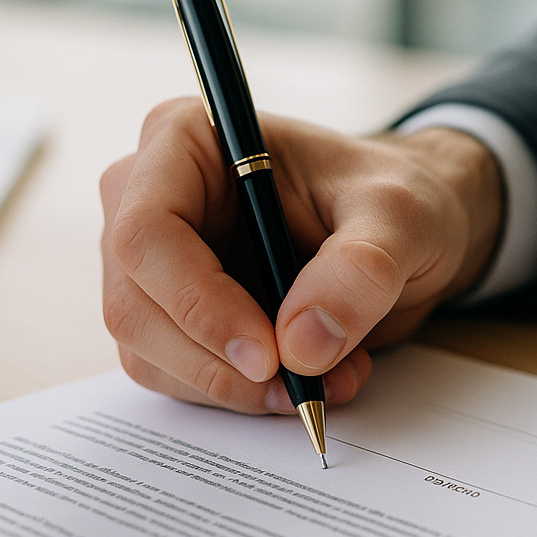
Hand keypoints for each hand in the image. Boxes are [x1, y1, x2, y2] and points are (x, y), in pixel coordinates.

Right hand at [100, 98, 502, 412]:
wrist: (402, 235)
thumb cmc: (392, 201)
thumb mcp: (400, 218)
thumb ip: (360, 269)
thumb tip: (302, 343)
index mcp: (185, 141)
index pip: (146, 234)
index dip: (197, 303)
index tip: (268, 355)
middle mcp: (147, 199)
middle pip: (134, 304)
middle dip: (217, 362)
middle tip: (301, 385)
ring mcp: (152, 264)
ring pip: (148, 352)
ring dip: (235, 388)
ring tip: (330, 378)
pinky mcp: (170, 316)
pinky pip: (176, 376)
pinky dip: (240, 395)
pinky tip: (307, 379)